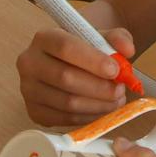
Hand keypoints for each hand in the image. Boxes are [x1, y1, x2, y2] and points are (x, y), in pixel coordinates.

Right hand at [16, 26, 135, 125]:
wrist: (68, 65)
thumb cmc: (84, 51)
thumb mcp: (101, 37)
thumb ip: (117, 38)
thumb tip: (127, 50)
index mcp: (44, 38)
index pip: (65, 47)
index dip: (92, 60)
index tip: (116, 70)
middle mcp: (29, 63)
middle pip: (65, 78)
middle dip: (99, 87)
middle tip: (120, 89)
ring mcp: (29, 90)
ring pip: (67, 102)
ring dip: (98, 105)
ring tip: (116, 100)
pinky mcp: (35, 112)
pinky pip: (65, 119)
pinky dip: (89, 117)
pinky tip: (102, 109)